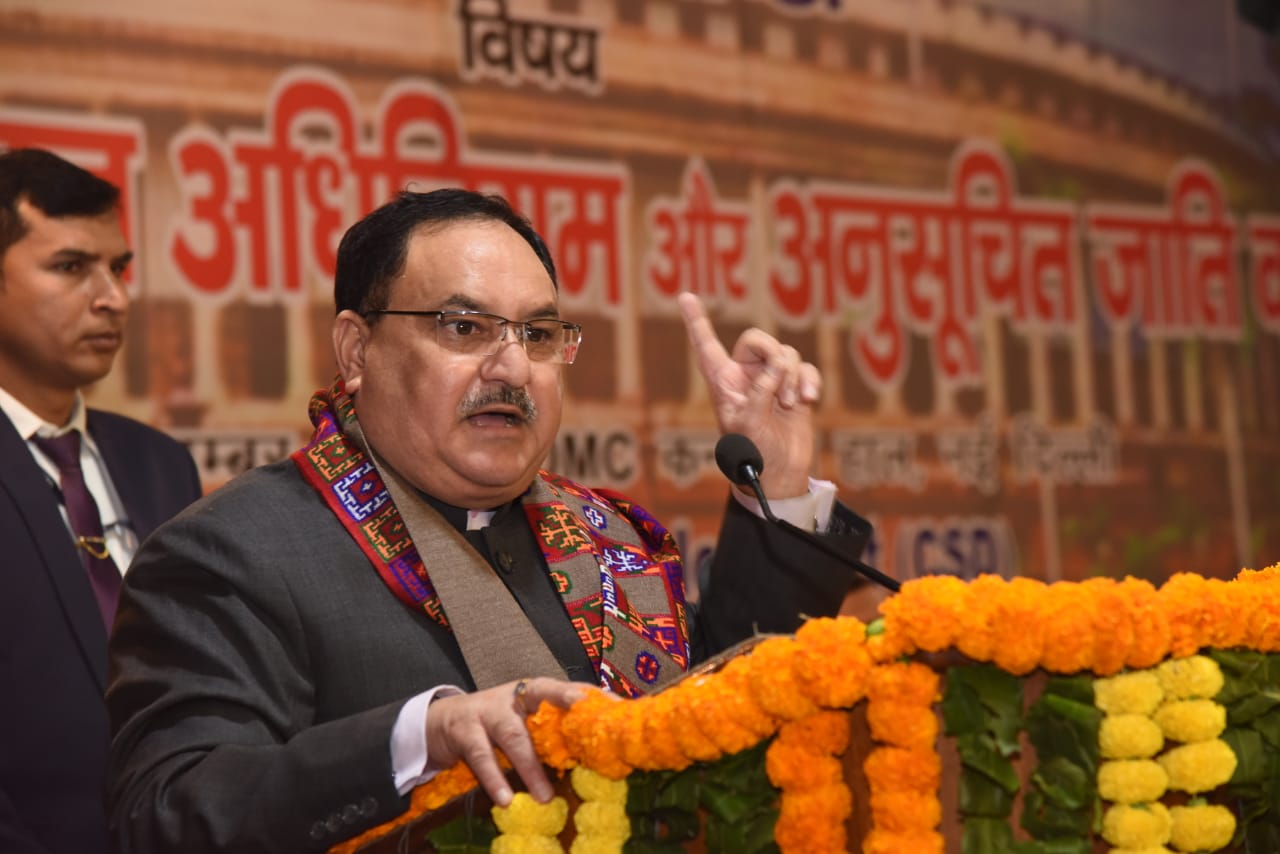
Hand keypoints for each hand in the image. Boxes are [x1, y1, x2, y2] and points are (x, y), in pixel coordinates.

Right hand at [425, 678, 593, 805]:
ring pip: (514, 735)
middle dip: (565, 701)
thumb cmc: (494, 725)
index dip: (588, 693)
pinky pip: (482, 757)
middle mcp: (513, 695)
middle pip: (541, 693)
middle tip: (586, 725)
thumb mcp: (522, 722)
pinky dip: (494, 779)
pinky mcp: (465, 730)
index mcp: (532, 692)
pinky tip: (505, 799)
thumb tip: (595, 751)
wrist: (441, 722)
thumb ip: (552, 732)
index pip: (565, 687)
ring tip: (545, 797)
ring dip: (530, 768)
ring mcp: (487, 710)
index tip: (613, 702)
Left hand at [678, 292, 820, 497]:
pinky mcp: (794, 388)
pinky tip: (809, 399)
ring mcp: (772, 381)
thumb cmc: (754, 455)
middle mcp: (746, 377)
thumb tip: (779, 364)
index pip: (707, 346)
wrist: (780, 475)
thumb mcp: (749, 424)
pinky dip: (809, 380)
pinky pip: (805, 368)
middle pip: (756, 340)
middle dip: (772, 354)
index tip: (685, 296)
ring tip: (790, 404)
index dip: (696, 321)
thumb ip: (761, 391)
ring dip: (791, 377)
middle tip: (779, 383)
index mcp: (723, 383)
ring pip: (785, 354)